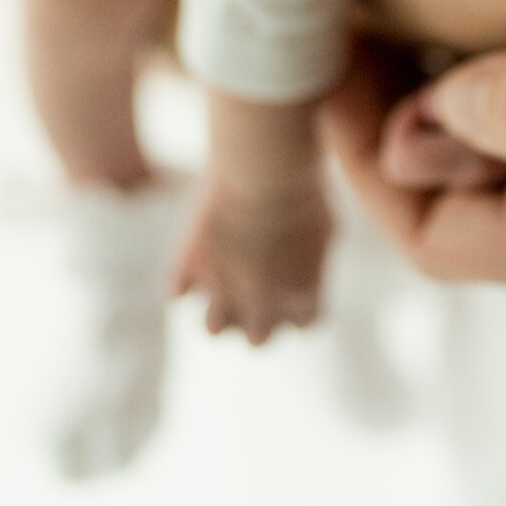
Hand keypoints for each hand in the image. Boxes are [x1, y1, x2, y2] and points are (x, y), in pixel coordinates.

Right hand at [171, 168, 333, 342]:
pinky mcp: (187, 271)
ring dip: (218, 306)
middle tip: (253, 280)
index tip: (293, 277)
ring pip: (213, 329)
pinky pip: (176, 294)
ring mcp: (222, 292)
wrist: (262, 167)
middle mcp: (263, 306)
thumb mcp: (328, 228)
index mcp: (304, 297)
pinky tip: (197, 253)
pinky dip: (183, 279)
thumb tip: (310, 273)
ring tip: (223, 274)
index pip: (305, 323)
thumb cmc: (304, 189)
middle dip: (256, 314)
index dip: (299, 302)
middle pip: (259, 339)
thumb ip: (316, 263)